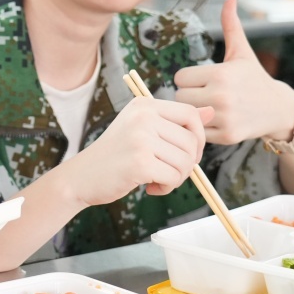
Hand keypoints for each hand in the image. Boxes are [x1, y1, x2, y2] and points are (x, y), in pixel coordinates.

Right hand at [59, 96, 212, 206]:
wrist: (81, 176)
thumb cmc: (115, 156)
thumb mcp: (144, 130)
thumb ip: (176, 122)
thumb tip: (212, 111)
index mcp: (144, 105)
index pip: (190, 114)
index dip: (198, 136)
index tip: (188, 152)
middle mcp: (143, 117)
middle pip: (191, 141)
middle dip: (187, 164)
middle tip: (169, 172)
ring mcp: (140, 139)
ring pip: (185, 162)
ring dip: (176, 178)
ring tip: (156, 180)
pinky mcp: (140, 162)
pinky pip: (173, 177)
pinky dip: (166, 188)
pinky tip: (150, 187)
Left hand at [174, 0, 293, 144]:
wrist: (278, 109)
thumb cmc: (253, 77)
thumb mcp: (242, 52)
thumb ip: (231, 26)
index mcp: (221, 74)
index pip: (180, 78)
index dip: (189, 78)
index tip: (202, 80)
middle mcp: (221, 96)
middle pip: (180, 97)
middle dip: (189, 95)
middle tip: (205, 94)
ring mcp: (224, 117)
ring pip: (187, 115)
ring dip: (194, 112)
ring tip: (209, 107)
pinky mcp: (227, 136)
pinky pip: (198, 132)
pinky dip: (203, 129)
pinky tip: (217, 120)